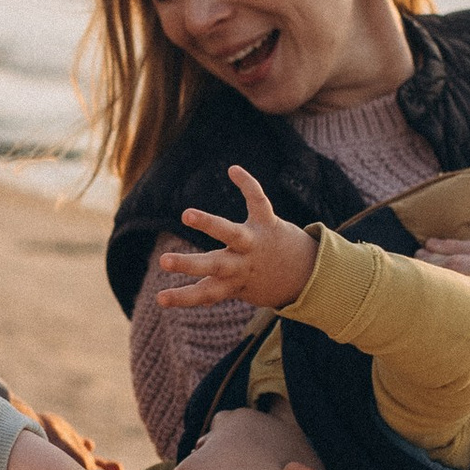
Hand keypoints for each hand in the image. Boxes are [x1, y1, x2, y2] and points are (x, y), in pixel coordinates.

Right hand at [156, 166, 317, 310]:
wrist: (308, 274)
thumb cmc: (264, 281)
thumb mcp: (240, 290)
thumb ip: (217, 289)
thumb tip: (195, 298)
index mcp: (234, 283)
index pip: (205, 293)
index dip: (183, 298)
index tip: (160, 300)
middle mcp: (243, 264)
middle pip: (214, 265)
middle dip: (189, 264)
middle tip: (163, 262)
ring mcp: (255, 242)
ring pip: (231, 234)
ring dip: (209, 224)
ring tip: (186, 215)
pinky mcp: (269, 223)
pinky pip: (258, 201)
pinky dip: (247, 184)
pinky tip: (233, 170)